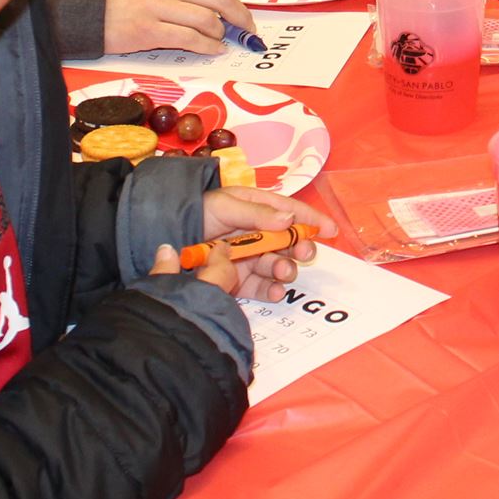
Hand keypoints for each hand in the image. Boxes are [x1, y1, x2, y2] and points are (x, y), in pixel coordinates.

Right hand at [102, 0, 252, 54]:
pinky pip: (189, 39)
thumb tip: (220, 0)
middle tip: (247, 30)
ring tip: (221, 41)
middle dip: (240, 17)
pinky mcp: (149, 30)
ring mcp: (158, 7)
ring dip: (221, 34)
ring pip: (207, 20)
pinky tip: (213, 50)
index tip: (243, 14)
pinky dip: (207, 47)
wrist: (87, 9)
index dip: (236, 1)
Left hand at [199, 187, 336, 300]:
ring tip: (283, 272)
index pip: (290, 212)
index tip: (330, 230)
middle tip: (304, 253)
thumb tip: (289, 219)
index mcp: (257, 209)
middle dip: (300, 248)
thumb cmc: (197, 213)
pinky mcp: (240, 280)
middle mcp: (258, 234)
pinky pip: (262, 286)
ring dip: (286, 269)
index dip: (312, 219)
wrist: (168, 237)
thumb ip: (256, 214)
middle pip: (288, 243)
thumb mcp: (225, 206)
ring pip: (278, 265)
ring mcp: (249, 258)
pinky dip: (272, 290)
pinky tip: (276, 292)